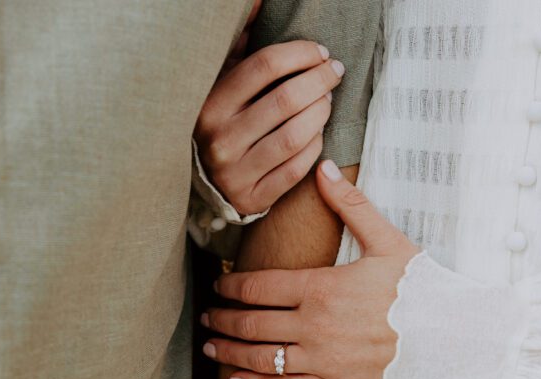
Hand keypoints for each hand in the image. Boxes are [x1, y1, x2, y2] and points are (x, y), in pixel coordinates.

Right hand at [194, 41, 344, 214]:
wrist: (206, 184)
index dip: (300, 54)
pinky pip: (298, 167)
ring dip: (322, 112)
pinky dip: (316, 146)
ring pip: (296, 135)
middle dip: (320, 80)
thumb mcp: (222, 83)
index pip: (263, 67)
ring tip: (328, 100)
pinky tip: (318, 132)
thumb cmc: (223, 123)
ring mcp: (236, 172)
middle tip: (334, 72)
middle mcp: (219, 139)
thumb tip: (260, 4)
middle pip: (286, 99)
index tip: (319, 52)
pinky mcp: (254, 198)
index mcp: (209, 105)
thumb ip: (240, 46)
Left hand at [201, 160, 418, 378]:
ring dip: (230, 351)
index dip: (231, 286)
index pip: (259, 286)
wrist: (453, 342)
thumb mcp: (388, 242)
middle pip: (251, 322)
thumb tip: (323, 168)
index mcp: (321, 288)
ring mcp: (321, 360)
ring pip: (261, 357)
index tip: (218, 286)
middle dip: (223, 318)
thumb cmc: (422, 290)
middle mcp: (313, 326)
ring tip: (211, 346)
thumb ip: (350, 206)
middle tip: (206, 316)